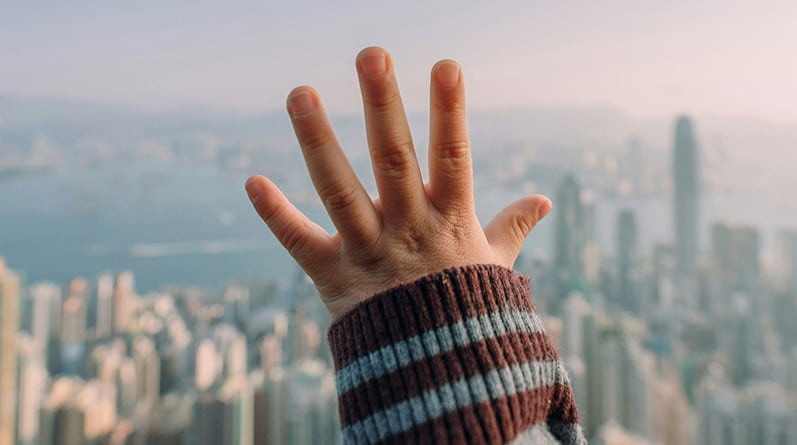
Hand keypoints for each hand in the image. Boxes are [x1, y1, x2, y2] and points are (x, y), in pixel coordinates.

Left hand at [246, 47, 550, 318]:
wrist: (438, 378)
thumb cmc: (466, 314)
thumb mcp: (494, 267)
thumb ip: (510, 227)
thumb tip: (543, 200)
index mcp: (451, 219)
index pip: (453, 156)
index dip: (450, 111)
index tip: (445, 65)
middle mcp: (409, 228)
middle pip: (394, 160)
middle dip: (384, 106)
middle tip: (371, 54)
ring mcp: (369, 252)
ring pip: (340, 190)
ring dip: (318, 141)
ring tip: (301, 91)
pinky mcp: (334, 278)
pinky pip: (301, 244)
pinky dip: (277, 216)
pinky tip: (252, 182)